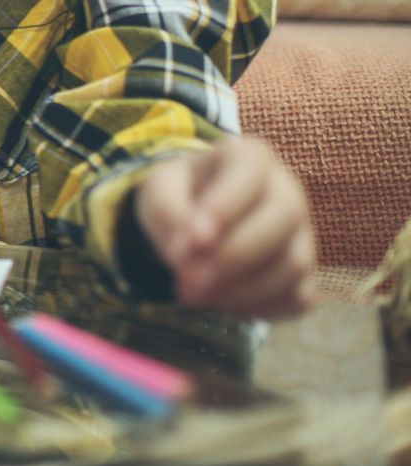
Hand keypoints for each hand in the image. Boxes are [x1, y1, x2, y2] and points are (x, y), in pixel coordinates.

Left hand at [133, 137, 315, 318]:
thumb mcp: (160, 192)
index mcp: (251, 156)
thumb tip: (186, 258)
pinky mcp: (305, 274)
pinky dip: (262, 309)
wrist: (197, 220)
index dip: (223, 208)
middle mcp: (287, 190)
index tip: (191, 241)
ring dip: (244, 289)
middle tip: (188, 283)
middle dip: (234, 257)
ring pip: (294, 264)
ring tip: (196, 295)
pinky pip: (298, 297)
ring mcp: (303, 234)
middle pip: (282, 220)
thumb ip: (169, 214)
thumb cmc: (180, 196)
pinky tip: (224, 305)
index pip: (248, 175)